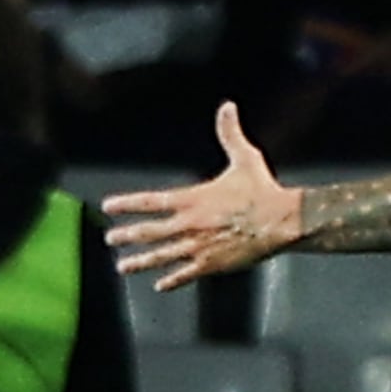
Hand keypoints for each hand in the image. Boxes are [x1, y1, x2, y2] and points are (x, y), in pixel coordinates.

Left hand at [105, 102, 307, 288]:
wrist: (282, 221)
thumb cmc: (263, 190)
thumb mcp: (245, 158)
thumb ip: (230, 134)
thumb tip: (227, 107)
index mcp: (192, 199)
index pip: (150, 201)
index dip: (126, 204)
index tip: (108, 206)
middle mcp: (189, 224)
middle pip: (149, 232)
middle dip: (127, 235)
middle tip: (110, 238)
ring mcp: (198, 246)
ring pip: (161, 256)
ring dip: (140, 261)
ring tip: (123, 266)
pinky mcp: (212, 263)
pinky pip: (186, 274)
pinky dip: (171, 280)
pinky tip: (160, 284)